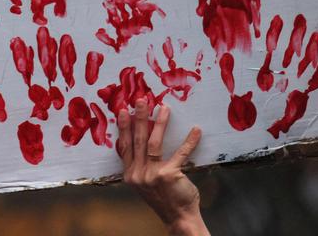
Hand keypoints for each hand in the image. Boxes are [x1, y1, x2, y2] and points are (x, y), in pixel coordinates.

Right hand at [116, 101, 208, 235]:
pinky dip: (189, 141)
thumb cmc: (163, 197)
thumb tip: (141, 139)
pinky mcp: (169, 175)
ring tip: (163, 108)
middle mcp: (137, 173)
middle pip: (137, 140)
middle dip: (139, 118)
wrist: (178, 217)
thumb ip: (139, 164)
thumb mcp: (144, 182)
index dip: (123, 127)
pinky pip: (180, 153)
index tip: (122, 110)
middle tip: (141, 100)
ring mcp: (152, 174)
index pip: (125, 146)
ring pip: (153, 143)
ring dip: (159, 123)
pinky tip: (195, 130)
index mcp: (130, 174)